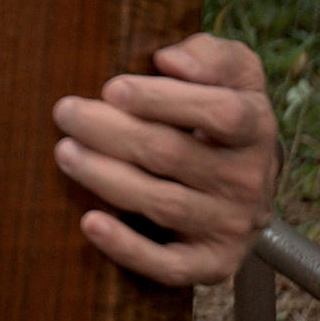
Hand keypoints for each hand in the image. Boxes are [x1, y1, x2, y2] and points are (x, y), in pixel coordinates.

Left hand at [50, 32, 279, 285]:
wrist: (247, 176)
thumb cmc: (220, 106)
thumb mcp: (231, 70)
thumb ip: (209, 55)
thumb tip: (172, 60)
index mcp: (254, 125)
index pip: (218, 112)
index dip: (163, 100)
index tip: (112, 88)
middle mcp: (250, 179)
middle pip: (173, 154)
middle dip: (111, 132)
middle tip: (65, 112)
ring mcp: (232, 225)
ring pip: (163, 204)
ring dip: (107, 178)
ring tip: (64, 152)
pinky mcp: (213, 263)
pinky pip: (171, 265)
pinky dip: (128, 248)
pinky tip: (90, 223)